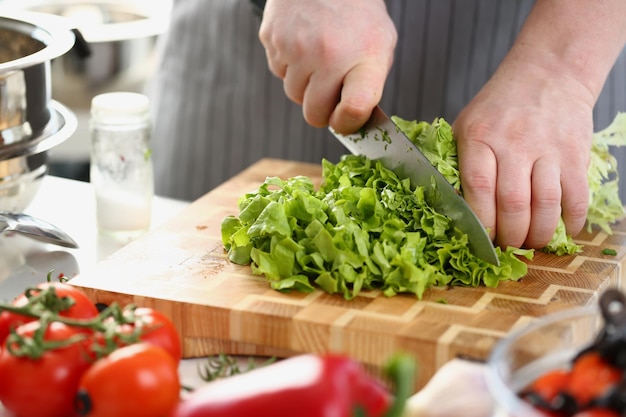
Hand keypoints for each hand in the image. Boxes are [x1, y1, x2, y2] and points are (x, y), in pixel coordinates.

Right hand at [259, 0, 396, 133]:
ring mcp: (296, 47)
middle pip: (314, 114)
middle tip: (330, 89)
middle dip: (321, 109)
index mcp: (363, 58)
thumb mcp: (379, 45)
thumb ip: (369, 85)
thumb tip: (350, 121)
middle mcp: (328, 55)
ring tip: (318, 57)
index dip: (348, 123)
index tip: (346, 118)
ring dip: (304, 85)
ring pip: (293, 94)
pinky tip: (303, 43)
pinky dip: (289, 65)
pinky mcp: (273, 39)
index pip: (354, 109)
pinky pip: (278, 71)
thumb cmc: (357, 14)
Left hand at [453, 53, 593, 248]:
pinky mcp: (575, 153)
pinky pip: (576, 196)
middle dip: (510, 236)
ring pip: (545, 205)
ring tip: (532, 243)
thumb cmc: (500, 106)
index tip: (482, 240)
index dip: (481, 222)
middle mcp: (513, 142)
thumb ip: (457, 161)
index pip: (479, 187)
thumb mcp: (467, 124)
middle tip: (508, 246)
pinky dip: (571, 221)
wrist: (548, 73)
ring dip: (538, 234)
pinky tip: (563, 229)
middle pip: (513, 203)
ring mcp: (547, 148)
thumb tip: (449, 204)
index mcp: (480, 137)